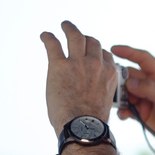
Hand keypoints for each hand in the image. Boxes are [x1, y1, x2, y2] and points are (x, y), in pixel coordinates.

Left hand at [40, 21, 116, 135]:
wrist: (83, 128)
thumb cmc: (93, 122)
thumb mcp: (105, 102)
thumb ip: (101, 90)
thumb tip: (92, 92)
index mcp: (110, 74)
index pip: (106, 55)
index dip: (98, 53)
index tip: (91, 54)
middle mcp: (96, 64)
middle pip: (92, 42)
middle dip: (85, 39)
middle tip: (77, 37)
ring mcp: (78, 63)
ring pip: (75, 36)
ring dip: (69, 28)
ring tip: (65, 26)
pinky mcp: (59, 65)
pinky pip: (53, 44)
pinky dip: (48, 37)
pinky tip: (45, 36)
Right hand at [111, 45, 154, 150]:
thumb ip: (148, 88)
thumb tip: (129, 82)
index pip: (143, 59)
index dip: (129, 52)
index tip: (113, 49)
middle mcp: (152, 86)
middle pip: (130, 76)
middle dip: (120, 81)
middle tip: (114, 89)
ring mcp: (146, 100)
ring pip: (126, 93)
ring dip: (121, 98)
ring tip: (119, 106)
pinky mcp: (142, 113)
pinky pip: (127, 108)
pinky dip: (123, 111)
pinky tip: (123, 116)